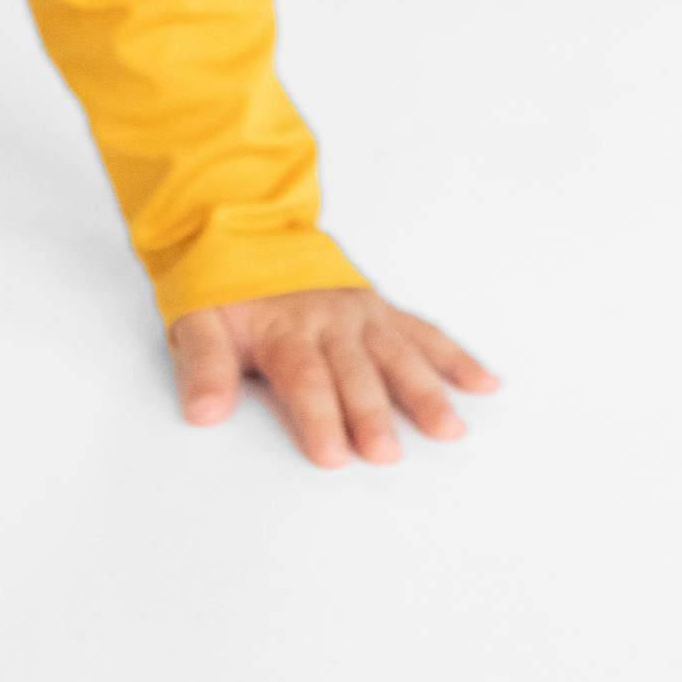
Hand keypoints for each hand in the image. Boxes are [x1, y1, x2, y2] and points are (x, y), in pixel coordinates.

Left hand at [167, 286, 500, 467]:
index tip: (331, 454)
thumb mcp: (196, 320)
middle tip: (386, 453)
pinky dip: (454, 357)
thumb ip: (203, 366)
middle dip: (370, 413)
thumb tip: (203, 412)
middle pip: (353, 373)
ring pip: (396, 355)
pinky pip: (421, 332)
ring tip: (448, 428)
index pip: (303, 378)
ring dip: (423, 391)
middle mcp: (328, 321)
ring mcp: (359, 315)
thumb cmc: (223, 286)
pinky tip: (484, 383)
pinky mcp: (380, 310)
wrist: (242, 226)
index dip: (318, 416)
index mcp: (283, 328)